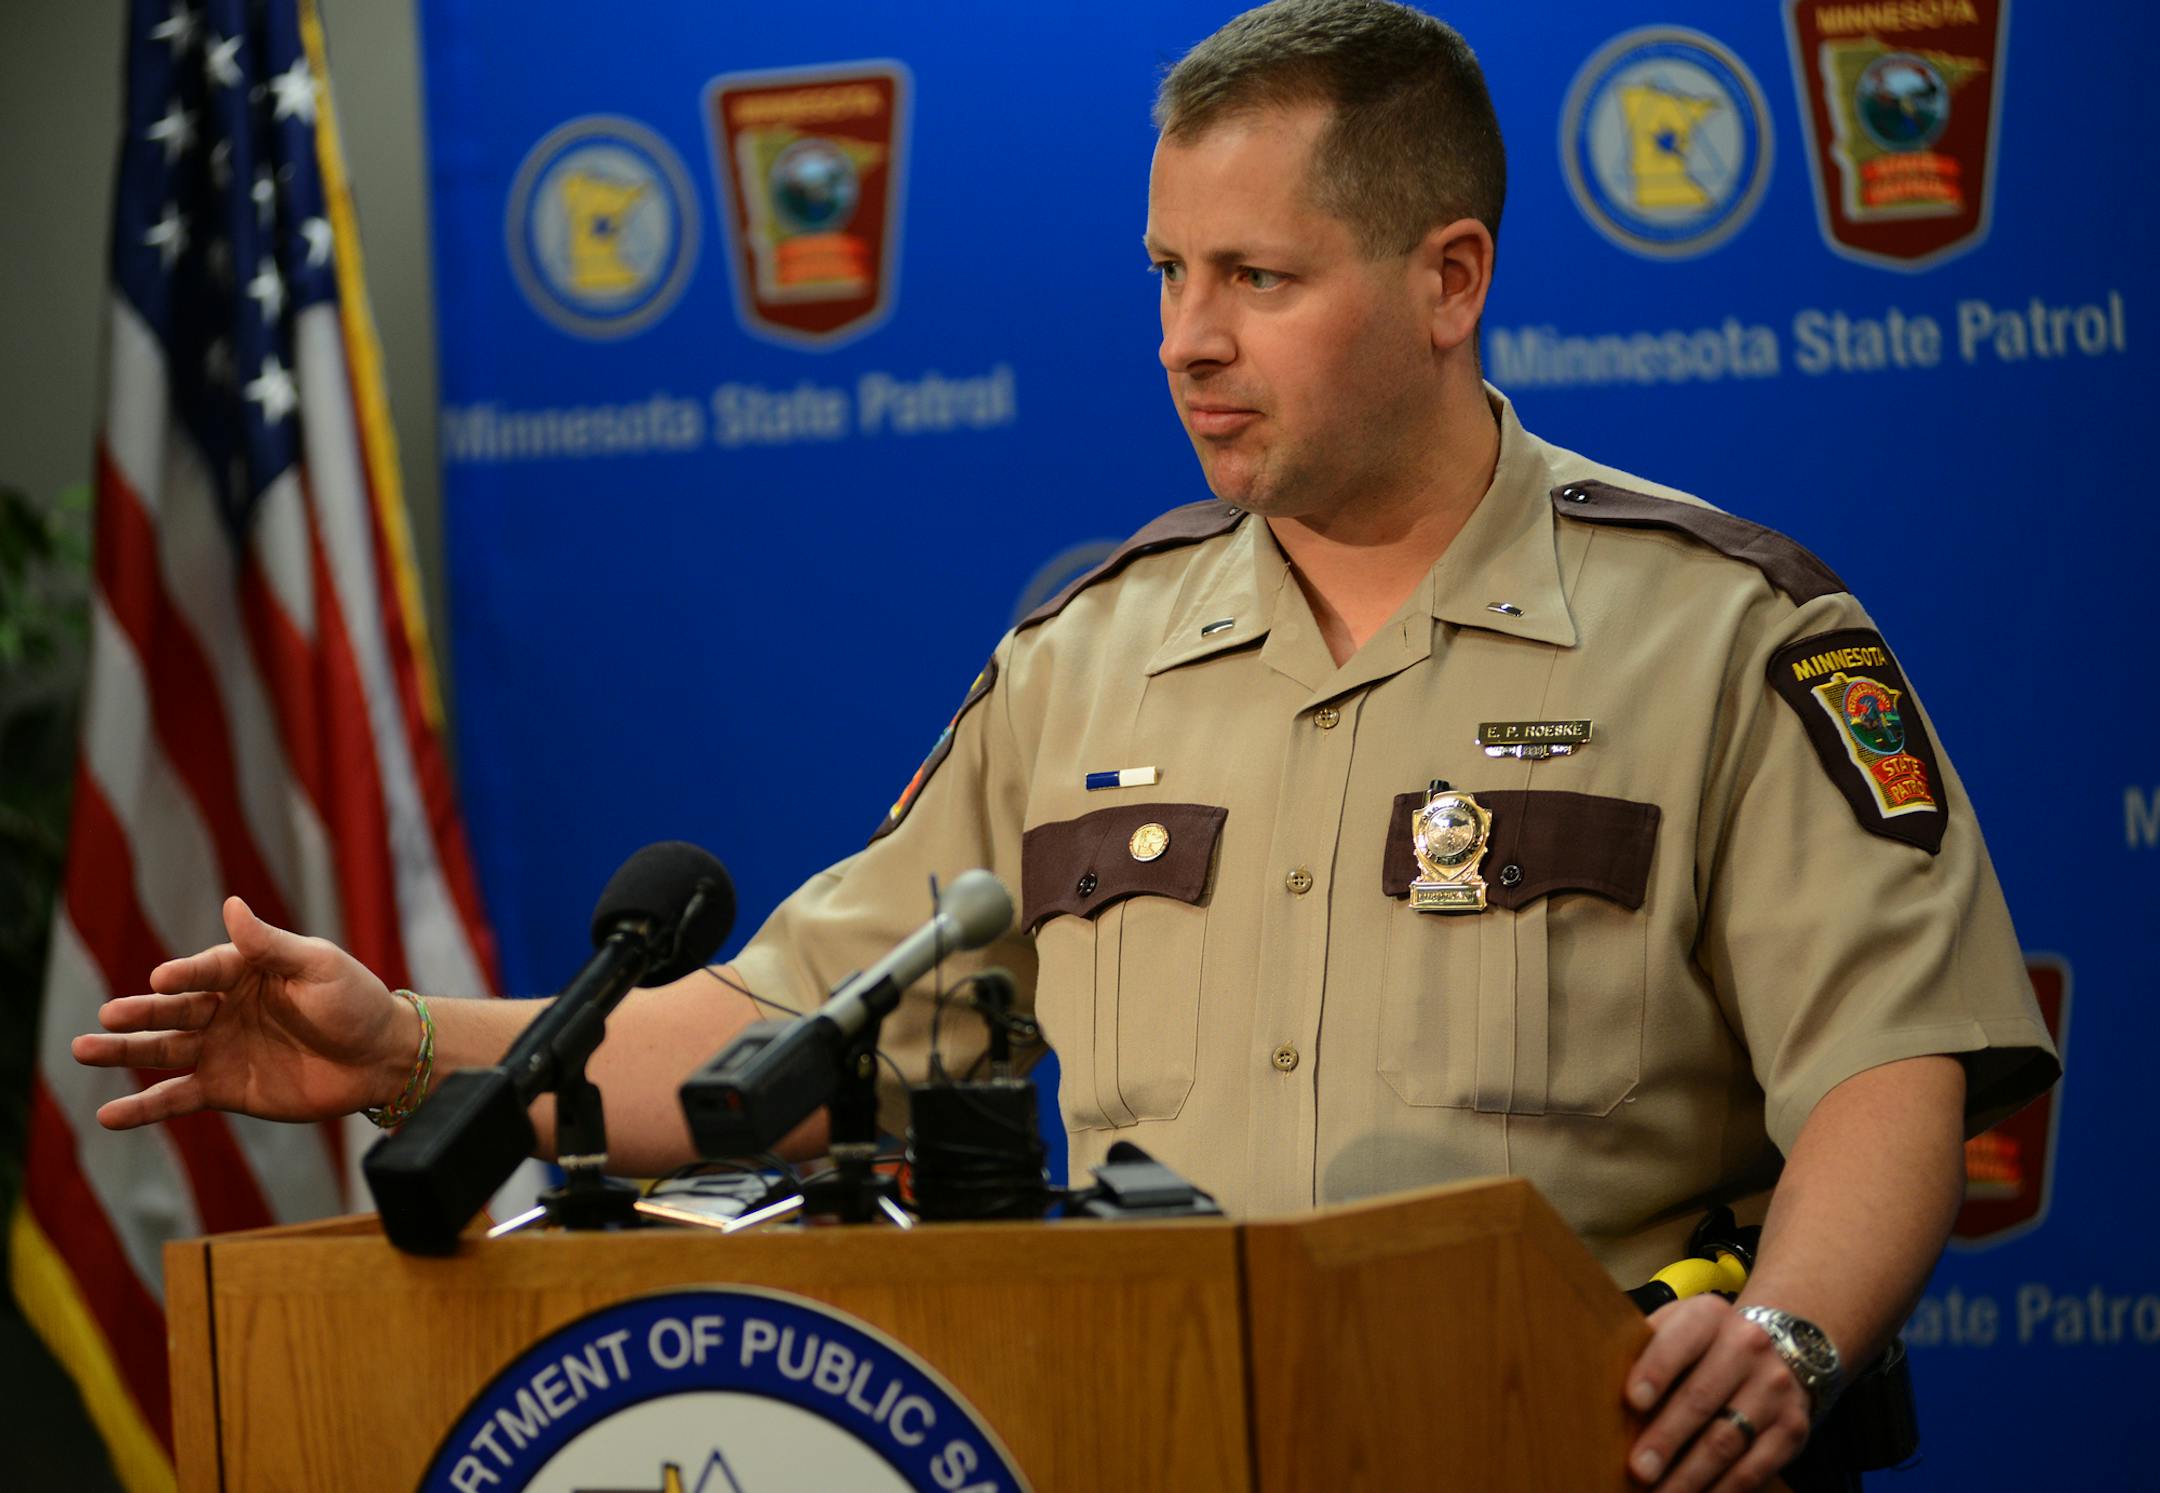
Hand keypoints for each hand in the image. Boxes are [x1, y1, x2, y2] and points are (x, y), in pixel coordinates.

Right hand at [71, 896, 412, 1127]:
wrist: (381, 1059)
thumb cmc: (356, 1002)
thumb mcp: (319, 967)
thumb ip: (271, 945)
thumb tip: (232, 904)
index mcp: (246, 970)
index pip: (207, 969)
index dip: (187, 973)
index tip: (162, 978)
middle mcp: (224, 1007)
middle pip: (173, 1009)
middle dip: (140, 1013)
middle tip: (108, 1017)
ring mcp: (221, 1049)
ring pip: (163, 1050)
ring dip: (124, 1052)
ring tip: (83, 1051)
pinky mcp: (225, 1088)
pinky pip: (176, 1097)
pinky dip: (144, 1107)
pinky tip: (108, 1116)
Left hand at [1624, 1294, 1810, 1491]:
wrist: (1782, 1347)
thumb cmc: (1706, 1345)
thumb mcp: (1678, 1328)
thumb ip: (1644, 1348)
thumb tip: (1598, 1388)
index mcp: (1708, 1317)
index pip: (1679, 1341)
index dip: (1655, 1371)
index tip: (1632, 1402)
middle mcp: (1747, 1347)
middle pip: (1701, 1399)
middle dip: (1666, 1439)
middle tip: (1638, 1470)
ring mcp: (1774, 1388)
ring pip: (1727, 1439)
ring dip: (1690, 1475)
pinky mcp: (1792, 1427)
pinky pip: (1755, 1467)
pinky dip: (1724, 1490)